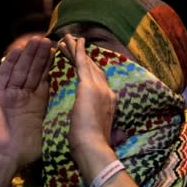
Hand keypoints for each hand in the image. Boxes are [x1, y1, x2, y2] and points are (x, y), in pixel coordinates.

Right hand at [0, 37, 51, 170]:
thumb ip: (56, 117)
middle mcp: (22, 96)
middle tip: (50, 39)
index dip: (51, 65)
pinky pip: (3, 75)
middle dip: (41, 55)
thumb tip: (77, 114)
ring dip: (28, 55)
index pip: (44, 79)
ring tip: (37, 39)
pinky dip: (10, 62)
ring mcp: (8, 94)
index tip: (60, 51)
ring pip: (20, 69)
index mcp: (35, 103)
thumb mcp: (46, 129)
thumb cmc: (26, 150)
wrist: (4, 158)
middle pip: (32, 71)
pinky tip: (18, 50)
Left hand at [58, 34, 117, 176]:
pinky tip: (69, 41)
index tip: (85, 63)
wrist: (93, 148)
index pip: (100, 82)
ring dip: (76, 50)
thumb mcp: (104, 136)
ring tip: (66, 38)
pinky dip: (76, 50)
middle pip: (94, 69)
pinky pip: (81, 62)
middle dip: (84, 56)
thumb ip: (112, 132)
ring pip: (87, 63)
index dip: (92, 70)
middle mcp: (108, 92)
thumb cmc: (94, 147)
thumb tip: (120, 137)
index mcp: (110, 103)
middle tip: (74, 44)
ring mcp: (99, 88)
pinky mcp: (88, 86)